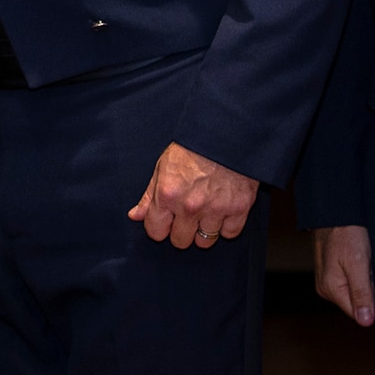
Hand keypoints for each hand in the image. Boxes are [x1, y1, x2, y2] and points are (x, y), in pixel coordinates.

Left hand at [128, 142, 259, 249]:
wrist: (227, 132)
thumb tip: (135, 216)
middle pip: (180, 241)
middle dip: (181, 231)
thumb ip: (149, 195)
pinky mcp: (239, 208)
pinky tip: (223, 211)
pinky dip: (226, 226)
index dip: (159, 226)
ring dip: (204, 231)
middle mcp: (191, 206)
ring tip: (205, 213)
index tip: (165, 220)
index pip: (156, 232)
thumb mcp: (163, 166)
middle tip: (186, 216)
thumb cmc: (193, 146)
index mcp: (168, 194)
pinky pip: (230, 233)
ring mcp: (216, 209)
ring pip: (205, 241)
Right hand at [314, 225, 374, 325]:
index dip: (372, 299)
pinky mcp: (332, 272)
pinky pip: (351, 280)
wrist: (334, 211)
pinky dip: (360, 272)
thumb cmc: (345, 233)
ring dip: (365, 279)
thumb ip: (362, 293)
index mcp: (330, 290)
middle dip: (369, 288)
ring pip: (355, 290)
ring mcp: (328, 281)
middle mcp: (326, 289)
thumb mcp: (358, 263)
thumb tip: (365, 322)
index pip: (358, 312)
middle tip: (369, 266)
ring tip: (363, 259)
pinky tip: (360, 258)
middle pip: (357, 301)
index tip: (373, 278)